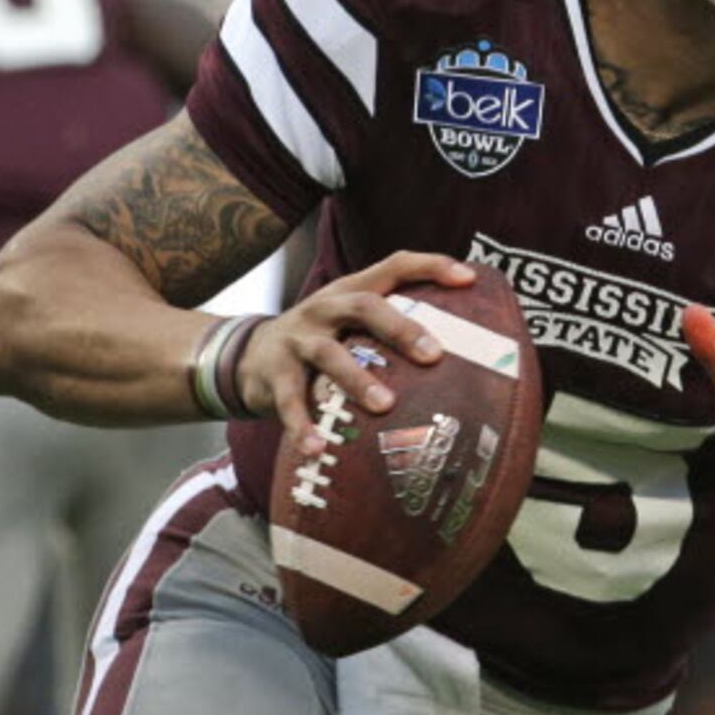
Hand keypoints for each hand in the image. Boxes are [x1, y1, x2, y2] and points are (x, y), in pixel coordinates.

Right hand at [238, 251, 474, 455]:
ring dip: (358, 379)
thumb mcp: (353, 324)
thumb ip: (394, 330)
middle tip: (434, 356)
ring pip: (329, 353)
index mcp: (351, 290)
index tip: (469, 279)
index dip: (430, 267)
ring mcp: (297, 338)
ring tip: (385, 406)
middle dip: (401, 328)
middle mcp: (325, 307)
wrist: (244, 355)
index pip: (394, 266)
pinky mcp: (273, 372)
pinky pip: (290, 400)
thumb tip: (468, 356)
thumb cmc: (322, 341)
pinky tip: (317, 448)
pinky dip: (304, 425)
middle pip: (365, 306)